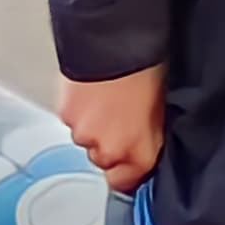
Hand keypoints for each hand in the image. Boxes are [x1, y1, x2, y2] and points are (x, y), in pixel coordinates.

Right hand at [61, 64, 167, 193]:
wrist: (117, 41)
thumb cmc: (145, 69)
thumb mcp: (160, 109)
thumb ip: (148, 135)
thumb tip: (142, 140)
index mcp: (139, 152)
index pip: (123, 182)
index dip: (125, 170)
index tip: (128, 160)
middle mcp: (109, 151)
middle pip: (102, 159)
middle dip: (107, 143)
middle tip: (118, 116)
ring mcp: (83, 134)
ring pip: (84, 138)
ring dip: (91, 124)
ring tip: (104, 98)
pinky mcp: (64, 114)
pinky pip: (70, 118)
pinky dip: (78, 108)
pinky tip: (90, 90)